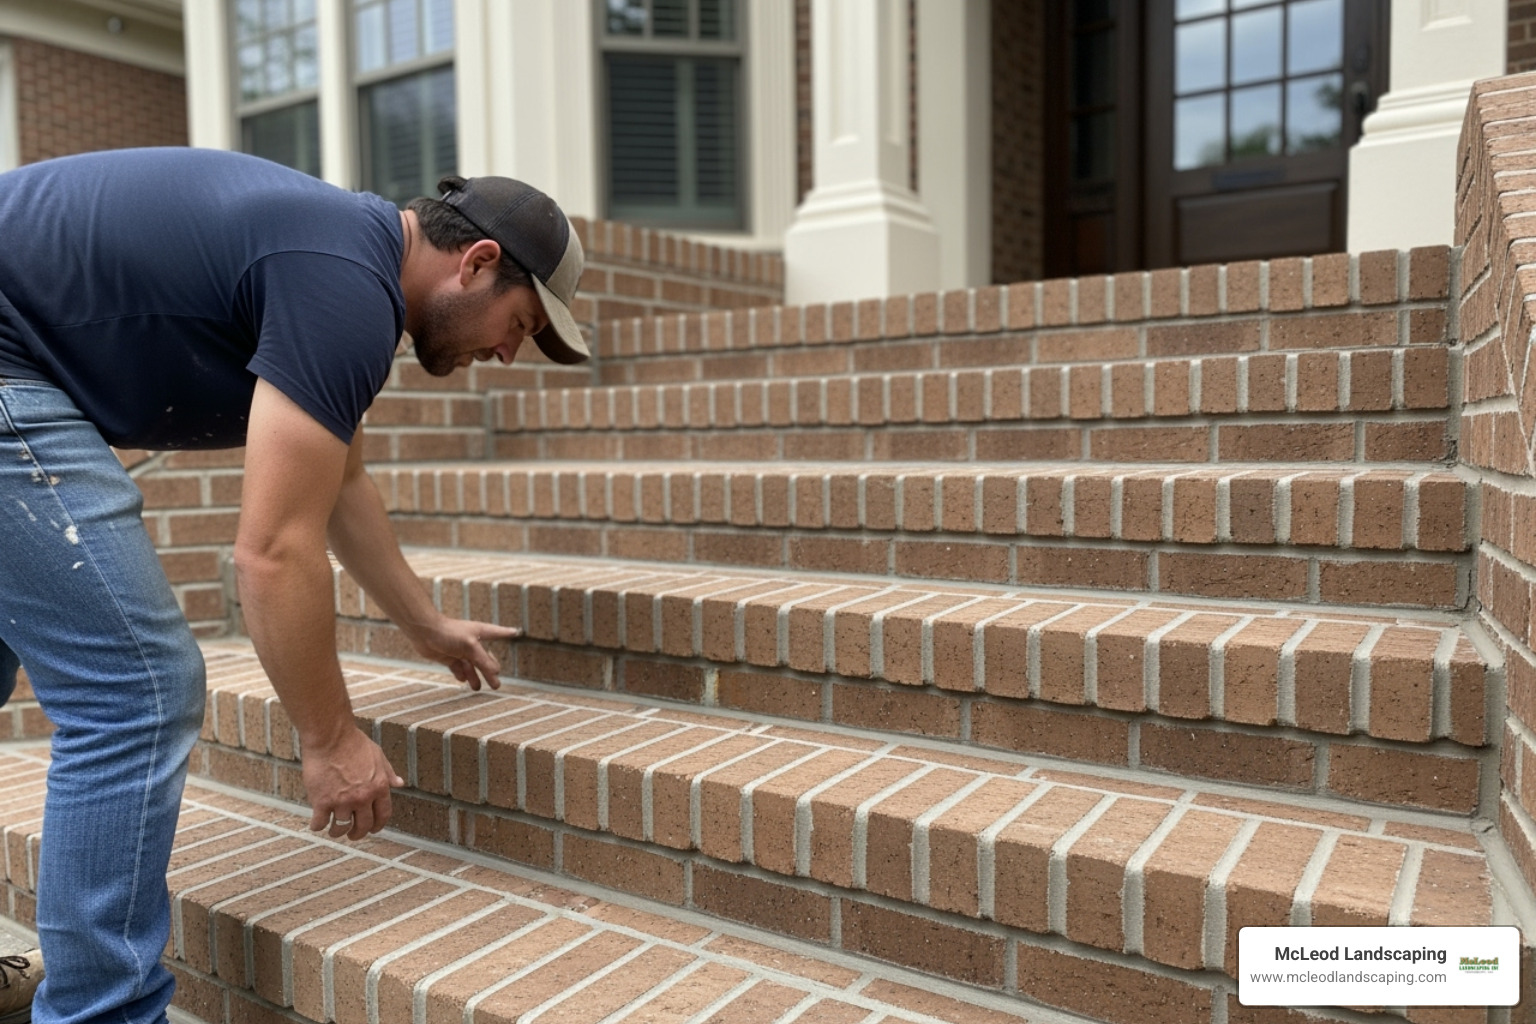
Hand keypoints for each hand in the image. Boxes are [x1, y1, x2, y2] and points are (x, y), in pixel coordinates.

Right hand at [303, 725, 402, 840]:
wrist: (330, 737)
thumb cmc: (354, 742)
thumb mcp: (378, 755)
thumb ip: (389, 772)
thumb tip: (400, 783)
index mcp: (379, 787)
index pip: (383, 815)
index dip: (378, 825)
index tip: (372, 829)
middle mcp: (363, 798)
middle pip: (363, 826)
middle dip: (358, 834)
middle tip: (352, 835)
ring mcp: (342, 801)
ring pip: (341, 828)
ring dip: (337, 832)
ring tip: (334, 831)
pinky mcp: (322, 802)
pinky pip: (320, 823)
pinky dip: (317, 826)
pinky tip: (317, 823)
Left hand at [407, 614, 519, 690]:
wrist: (424, 632)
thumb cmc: (449, 633)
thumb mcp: (471, 646)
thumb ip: (483, 660)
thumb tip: (495, 673)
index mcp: (480, 633)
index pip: (498, 632)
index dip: (507, 632)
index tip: (517, 632)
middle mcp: (471, 642)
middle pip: (485, 658)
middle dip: (490, 671)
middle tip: (496, 684)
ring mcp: (460, 650)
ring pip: (471, 666)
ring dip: (475, 677)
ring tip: (477, 688)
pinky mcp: (448, 657)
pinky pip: (458, 669)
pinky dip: (461, 675)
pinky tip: (463, 680)